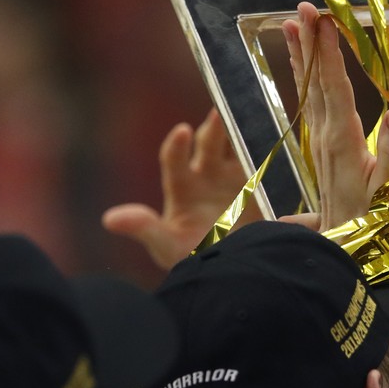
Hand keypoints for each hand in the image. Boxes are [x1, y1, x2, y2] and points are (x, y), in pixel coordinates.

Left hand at [102, 109, 258, 269]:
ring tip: (253, 117)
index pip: (174, 159)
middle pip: (209, 144)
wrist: (233, 272)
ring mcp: (238, 177)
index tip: (182, 131)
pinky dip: (272, 149)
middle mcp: (208, 174)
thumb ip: (144, 229)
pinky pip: (268, 162)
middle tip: (220, 115)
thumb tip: (109, 219)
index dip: (177, 146)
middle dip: (214, 129)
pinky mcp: (264, 185)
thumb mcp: (167, 246)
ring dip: (245, 131)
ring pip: (240, 145)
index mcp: (183, 186)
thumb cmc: (193, 258)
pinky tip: (279, 139)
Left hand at [283, 2, 388, 230]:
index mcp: (343, 142)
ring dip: (301, 58)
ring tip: (291, 27)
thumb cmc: (378, 224)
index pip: (333, 88)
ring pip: (307, 93)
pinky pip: (310, 107)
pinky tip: (303, 70)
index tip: (323, 21)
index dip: (329, 53)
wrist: (348, 252)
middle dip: (310, 44)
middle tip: (302, 8)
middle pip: (315, 83)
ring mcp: (321, 145)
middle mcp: (326, 139)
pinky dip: (305, 82)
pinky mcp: (323, 152)